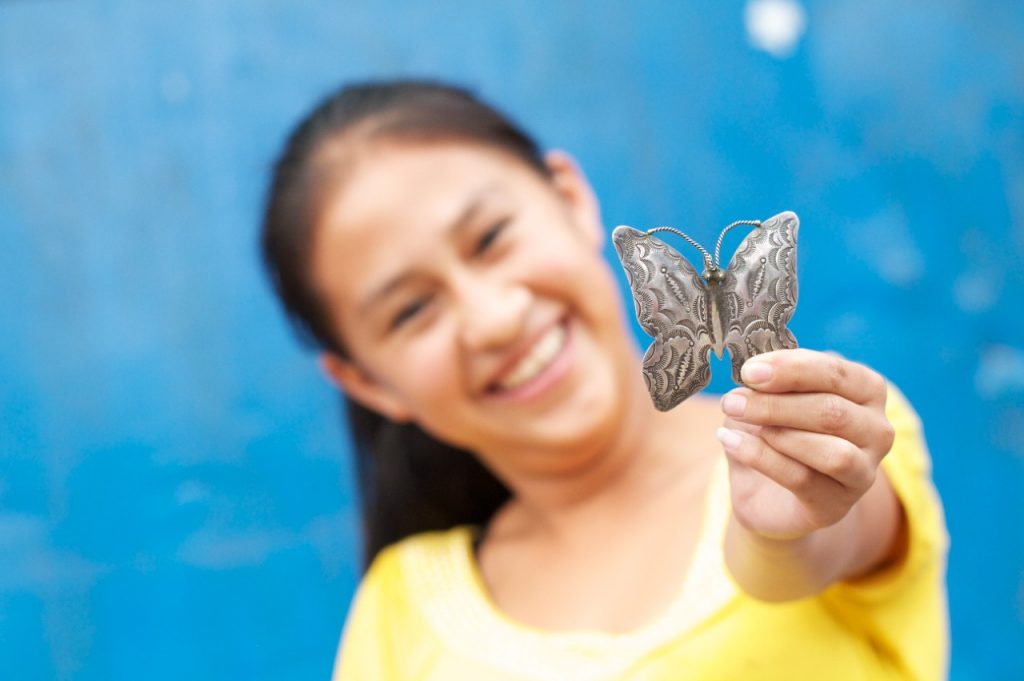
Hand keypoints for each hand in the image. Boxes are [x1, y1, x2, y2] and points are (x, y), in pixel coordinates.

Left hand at [716, 349, 895, 540]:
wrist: (766, 491)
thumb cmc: (775, 429)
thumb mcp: (770, 396)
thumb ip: (769, 382)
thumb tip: (753, 371)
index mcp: (866, 390)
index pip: (837, 372)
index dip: (792, 369)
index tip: (749, 371)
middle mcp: (877, 431)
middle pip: (832, 412)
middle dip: (775, 404)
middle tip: (732, 400)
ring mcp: (863, 471)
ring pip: (832, 452)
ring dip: (777, 433)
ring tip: (735, 422)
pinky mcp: (836, 504)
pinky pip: (801, 478)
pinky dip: (760, 457)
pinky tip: (730, 441)